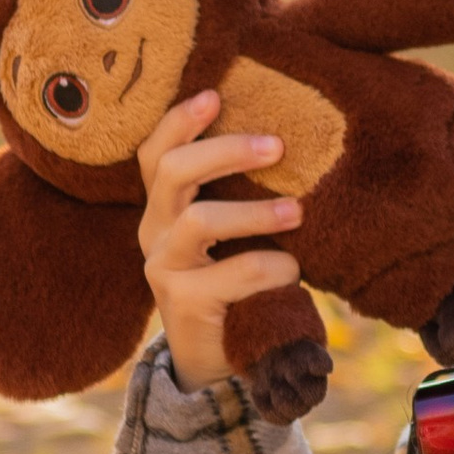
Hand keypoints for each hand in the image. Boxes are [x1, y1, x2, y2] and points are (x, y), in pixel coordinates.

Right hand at [135, 89, 299, 390]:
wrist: (216, 359)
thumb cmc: (235, 282)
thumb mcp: (232, 235)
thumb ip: (242, 196)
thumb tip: (292, 145)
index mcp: (164, 207)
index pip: (155, 153)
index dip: (178, 121)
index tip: (214, 94)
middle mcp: (155, 231)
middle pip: (172, 172)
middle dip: (225, 151)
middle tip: (277, 145)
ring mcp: (164, 267)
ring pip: (200, 219)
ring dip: (254, 211)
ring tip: (298, 211)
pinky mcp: (183, 303)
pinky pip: (230, 273)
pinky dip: (269, 265)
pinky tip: (292, 270)